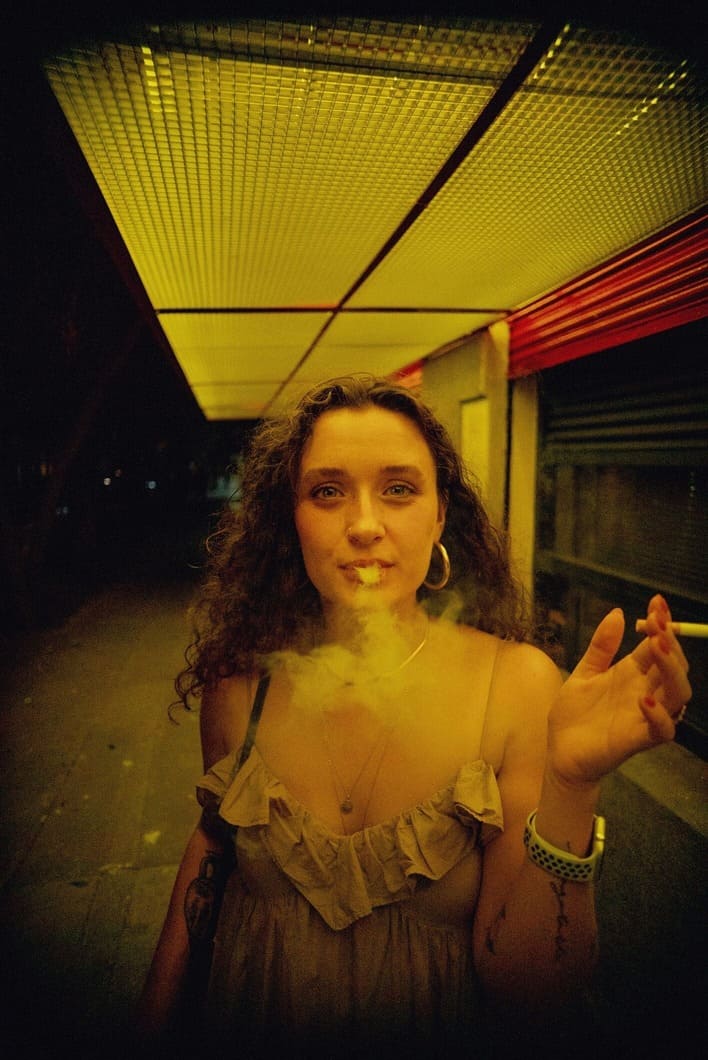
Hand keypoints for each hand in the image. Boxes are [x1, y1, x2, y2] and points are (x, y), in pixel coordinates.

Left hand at [547, 595, 691, 788]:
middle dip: (669, 642)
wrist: (559, 752)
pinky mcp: (638, 740)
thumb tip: (618, 613)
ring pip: (677, 694)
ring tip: (658, 647)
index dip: (661, 624)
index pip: (658, 645)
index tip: (656, 602)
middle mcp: (645, 692)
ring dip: (672, 670)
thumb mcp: (584, 672)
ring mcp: (645, 716)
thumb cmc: (574, 714)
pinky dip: (659, 716)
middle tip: (657, 622)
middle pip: (673, 666)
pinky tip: (644, 700)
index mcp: (633, 674)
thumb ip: (601, 646)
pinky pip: (662, 730)